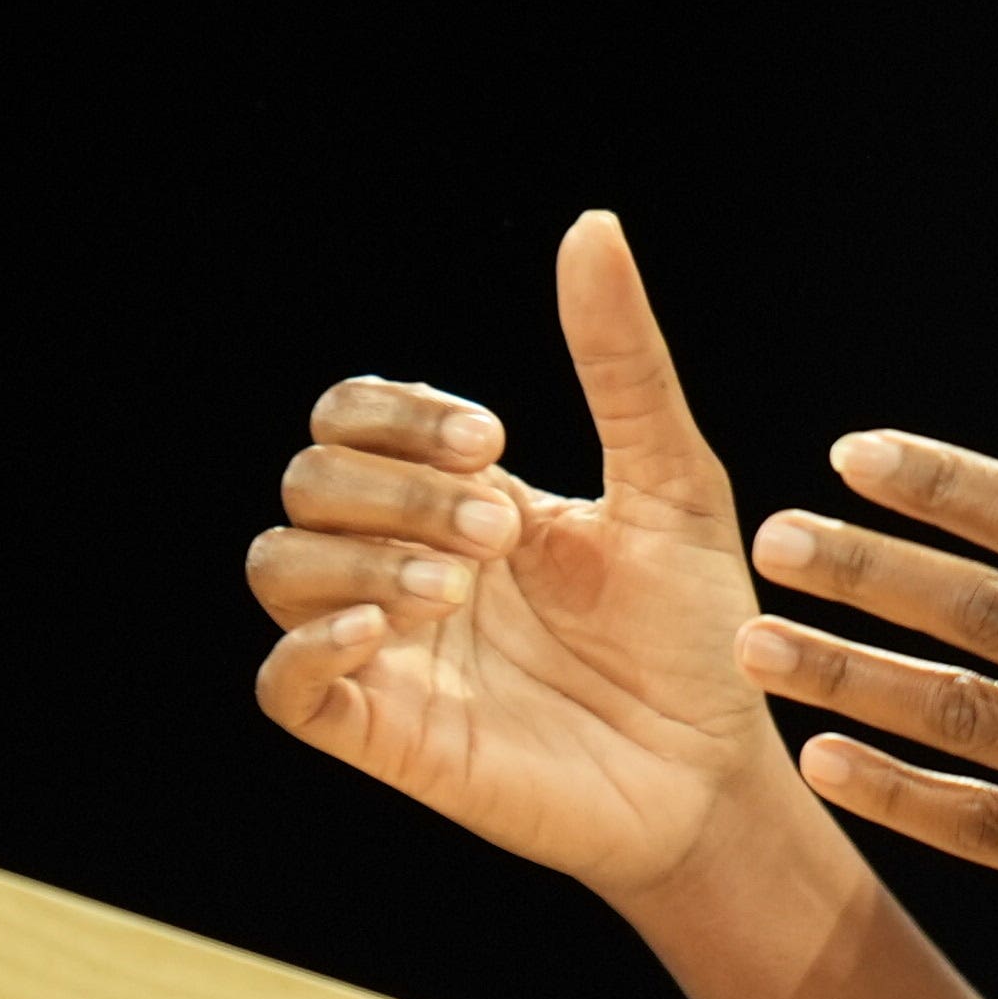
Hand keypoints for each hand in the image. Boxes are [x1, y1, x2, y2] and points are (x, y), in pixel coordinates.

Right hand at [248, 211, 787, 899]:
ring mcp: (389, 651)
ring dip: (354, 552)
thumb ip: (622, 361)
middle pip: (310, 480)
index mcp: (462, 497)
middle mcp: (408, 563)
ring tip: (458, 584)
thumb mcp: (673, 480)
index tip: (493, 439)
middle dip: (395, 484)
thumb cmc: (697, 632)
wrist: (720, 773)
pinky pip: (282, 685)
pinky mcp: (384, 736)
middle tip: (502, 527)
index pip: (353, 416)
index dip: (395, 412)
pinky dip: (310, 644)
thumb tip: (592, 225)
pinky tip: (388, 625)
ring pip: (277, 567)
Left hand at [732, 271, 997, 992]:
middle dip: (870, 572)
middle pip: (991, 616)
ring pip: (971, 724)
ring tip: (753, 648)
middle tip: (770, 539)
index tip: (854, 453)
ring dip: (853, 681)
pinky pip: (994, 831)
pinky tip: (821, 766)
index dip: (949, 484)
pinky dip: (903, 800)